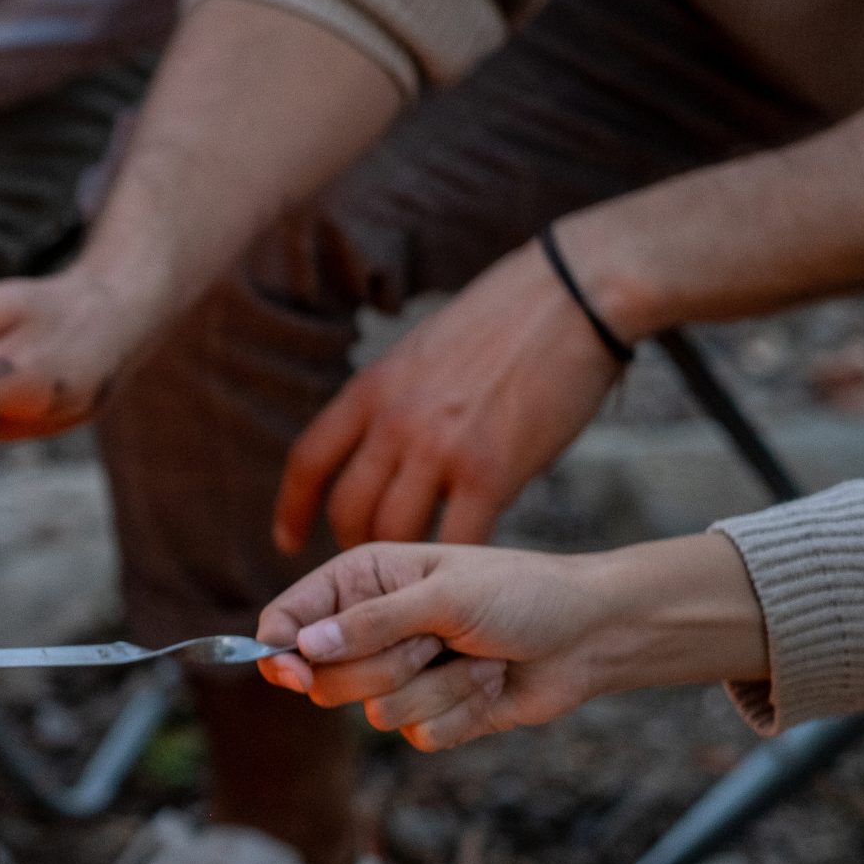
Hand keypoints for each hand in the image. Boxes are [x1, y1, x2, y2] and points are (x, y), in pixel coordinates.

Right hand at [255, 545, 603, 748]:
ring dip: (439, 689)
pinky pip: (417, 735)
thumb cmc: (523, 594)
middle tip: (434, 643)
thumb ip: (372, 623)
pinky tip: (490, 684)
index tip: (295, 673)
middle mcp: (370, 629)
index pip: (288, 619)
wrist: (592, 635)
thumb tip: (303, 646)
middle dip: (388, 668)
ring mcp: (399, 675)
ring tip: (477, 657)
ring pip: (375, 712)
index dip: (280, 651)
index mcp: (362, 582)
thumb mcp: (446, 595)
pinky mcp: (430, 714)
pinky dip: (462, 712)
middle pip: (326, 678)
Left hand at [272, 238, 625, 554]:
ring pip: (393, 533)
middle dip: (351, 543)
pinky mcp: (491, 471)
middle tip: (373, 559)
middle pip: (347, 508)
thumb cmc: (510, 314)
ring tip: (417, 572)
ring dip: (402, 558)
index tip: (287, 541)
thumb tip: (384, 438)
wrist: (577, 292)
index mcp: (373, 388)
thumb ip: (396, 397)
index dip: (291, 509)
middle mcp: (394, 422)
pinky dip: (456, 558)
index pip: (308, 461)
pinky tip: (465, 567)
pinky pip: (457, 538)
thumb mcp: (424, 347)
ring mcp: (439, 448)